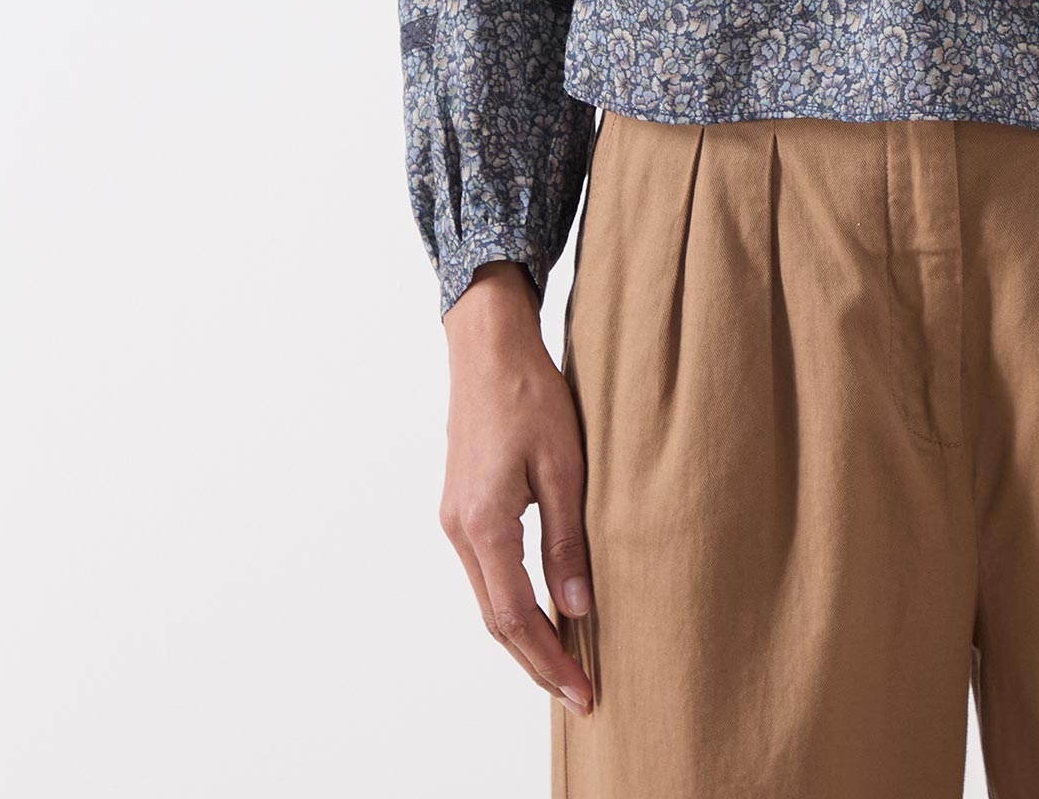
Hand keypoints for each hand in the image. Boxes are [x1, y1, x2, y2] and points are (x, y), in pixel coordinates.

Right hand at [438, 261, 593, 713]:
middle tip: (579, 694)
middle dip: (538, 661)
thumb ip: (568, 540)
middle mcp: (459, 530)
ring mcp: (455, 519)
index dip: (550, 659)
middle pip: (497, 620)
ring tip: (568, 662)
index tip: (583, 692)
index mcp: (484, 524)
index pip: (516, 616)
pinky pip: (487, 573)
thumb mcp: (564, 465)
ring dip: (526, 635)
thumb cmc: (530, 394)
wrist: (488, 345)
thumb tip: (578, 609)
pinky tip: (544, 608)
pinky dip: (514, 602)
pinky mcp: (461, 506)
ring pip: (489, 599)